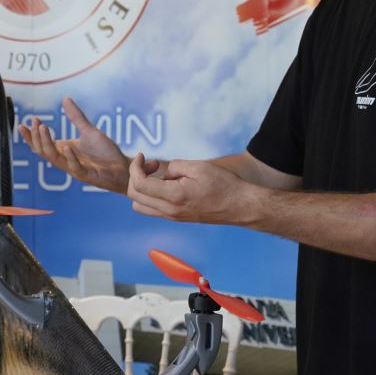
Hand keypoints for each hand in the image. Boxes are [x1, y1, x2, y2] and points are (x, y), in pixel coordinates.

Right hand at [18, 98, 129, 191]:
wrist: (123, 168)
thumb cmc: (105, 153)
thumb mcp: (89, 131)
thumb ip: (76, 117)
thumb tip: (65, 99)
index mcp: (63, 150)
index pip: (41, 144)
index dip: (30, 136)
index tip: (23, 124)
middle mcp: (66, 160)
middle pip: (43, 151)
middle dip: (36, 137)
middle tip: (36, 122)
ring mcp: (75, 168)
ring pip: (54, 159)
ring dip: (47, 144)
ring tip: (44, 128)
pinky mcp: (87, 175)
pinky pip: (75, 168)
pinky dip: (69, 158)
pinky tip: (66, 146)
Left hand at [127, 157, 258, 225]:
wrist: (240, 206)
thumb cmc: (224, 185)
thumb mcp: (199, 167)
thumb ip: (175, 166)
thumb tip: (164, 172)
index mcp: (174, 197)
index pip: (139, 185)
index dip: (135, 167)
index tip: (142, 156)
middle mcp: (170, 211)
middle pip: (135, 197)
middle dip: (137, 176)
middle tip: (152, 164)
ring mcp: (172, 217)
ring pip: (140, 206)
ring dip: (142, 188)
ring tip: (158, 175)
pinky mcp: (177, 218)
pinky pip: (152, 209)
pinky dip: (151, 195)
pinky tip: (167, 184)